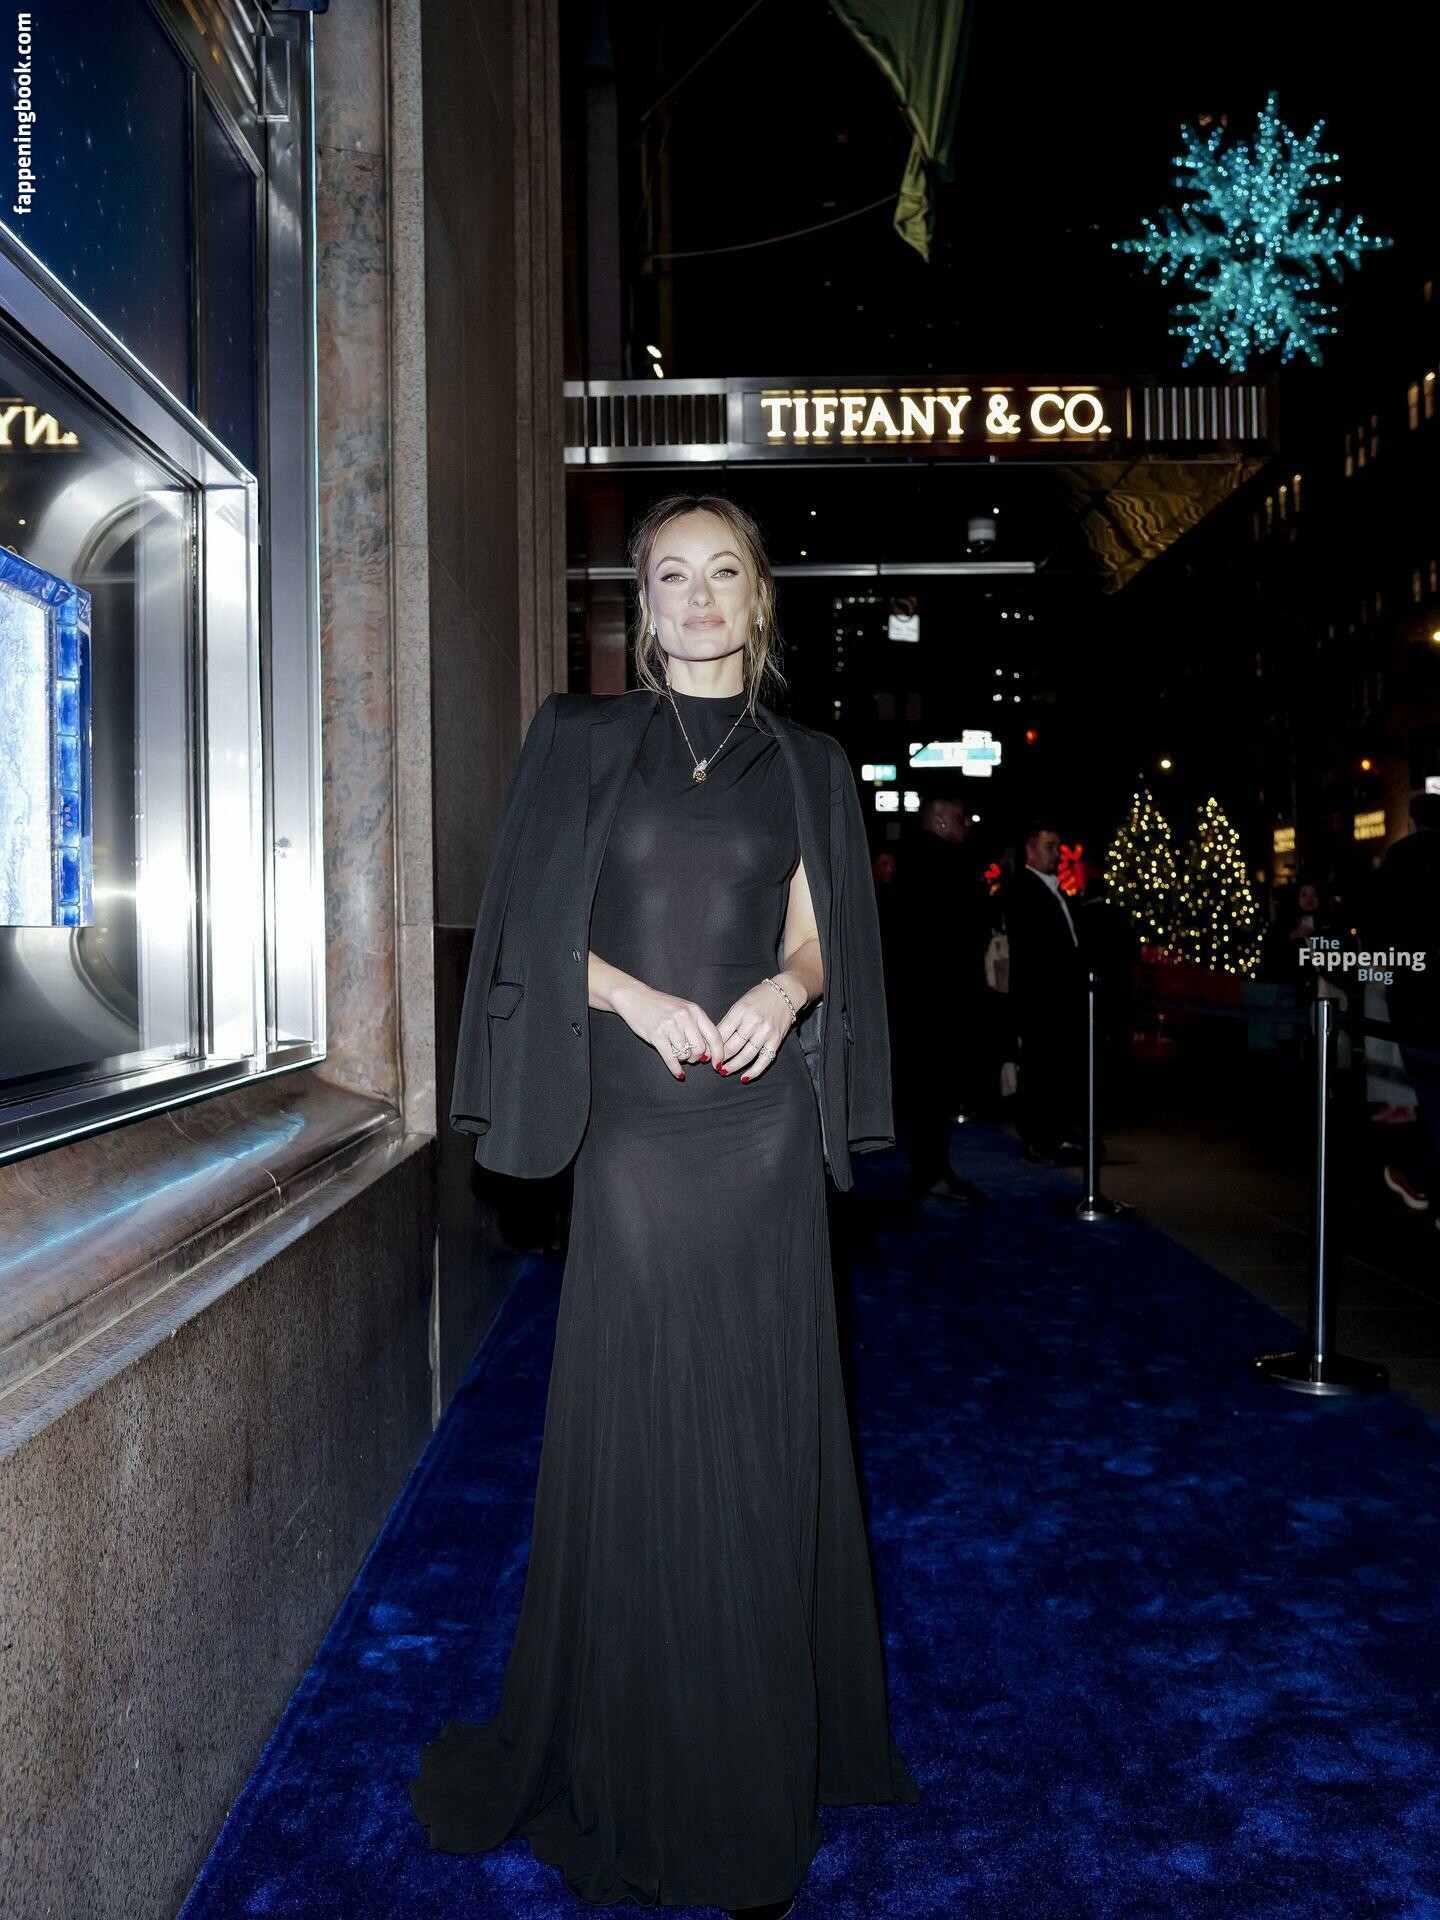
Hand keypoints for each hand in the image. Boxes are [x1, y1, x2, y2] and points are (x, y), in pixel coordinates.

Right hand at [610, 980, 724, 1079]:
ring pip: (684, 1054)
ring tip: (675, 1051)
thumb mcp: (684, 1009)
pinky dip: (676, 1069)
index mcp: (695, 1010)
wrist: (635, 998)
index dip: (718, 1053)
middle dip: (696, 1057)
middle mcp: (685, 1017)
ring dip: (682, 1058)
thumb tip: (709, 1051)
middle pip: (700, 1049)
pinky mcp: (657, 1035)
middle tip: (690, 1057)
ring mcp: (670, 1026)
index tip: (718, 1063)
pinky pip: (671, 1059)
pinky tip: (679, 1073)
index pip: (714, 1036)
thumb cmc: (661, 1006)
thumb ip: (697, 1026)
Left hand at [713, 976, 801, 1080]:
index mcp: (740, 1012)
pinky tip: (744, 1077)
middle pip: (732, 1047)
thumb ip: (728, 1021)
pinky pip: (764, 1060)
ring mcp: (765, 1032)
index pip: (721, 1034)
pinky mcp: (776, 1040)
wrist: (785, 992)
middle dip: (720, 1058)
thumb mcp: (739, 1004)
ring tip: (724, 1071)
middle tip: (713, 1065)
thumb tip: (712, 1040)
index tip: (705, 1055)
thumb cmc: (759, 997)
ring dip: (733, 1067)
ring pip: (746, 1056)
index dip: (711, 1047)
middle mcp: (753, 1022)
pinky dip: (754, 1071)